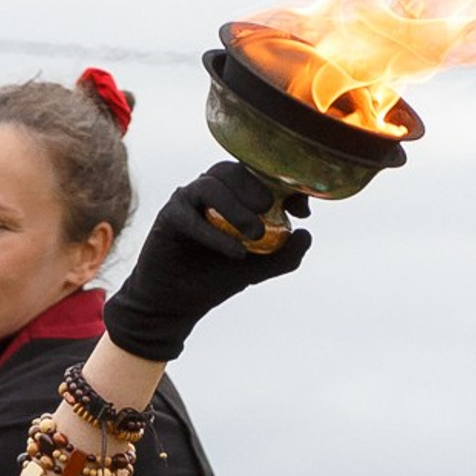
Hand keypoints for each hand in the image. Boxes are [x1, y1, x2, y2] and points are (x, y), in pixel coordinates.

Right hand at [100, 161, 312, 362]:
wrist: (177, 304)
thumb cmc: (215, 278)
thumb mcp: (257, 269)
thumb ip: (283, 254)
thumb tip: (306, 234)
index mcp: (232, 195)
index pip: (256, 174)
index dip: (281, 184)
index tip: (301, 208)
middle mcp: (209, 191)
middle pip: (232, 171)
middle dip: (255, 187)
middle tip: (271, 209)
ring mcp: (187, 201)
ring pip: (211, 187)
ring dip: (236, 209)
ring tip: (255, 234)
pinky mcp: (168, 218)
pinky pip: (190, 217)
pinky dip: (214, 235)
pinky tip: (236, 254)